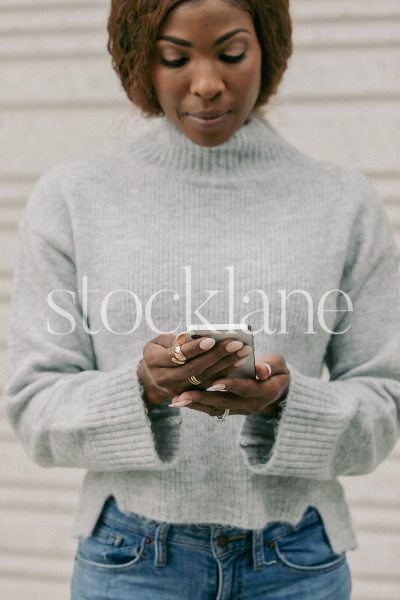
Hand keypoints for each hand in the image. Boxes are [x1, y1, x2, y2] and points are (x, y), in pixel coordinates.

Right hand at [137, 332, 253, 411]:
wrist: (151, 376)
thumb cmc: (161, 350)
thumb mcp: (160, 341)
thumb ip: (174, 340)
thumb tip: (186, 336)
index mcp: (153, 362)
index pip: (177, 356)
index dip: (194, 349)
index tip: (211, 339)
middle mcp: (163, 379)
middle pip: (194, 369)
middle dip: (217, 356)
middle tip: (236, 343)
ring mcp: (176, 391)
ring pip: (204, 380)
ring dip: (226, 365)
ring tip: (242, 351)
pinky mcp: (188, 397)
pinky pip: (209, 387)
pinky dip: (225, 374)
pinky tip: (239, 363)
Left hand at [168, 354, 289, 417]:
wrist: (276, 386)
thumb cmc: (274, 368)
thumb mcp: (277, 364)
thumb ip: (270, 366)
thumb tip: (261, 370)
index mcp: (266, 392)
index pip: (247, 389)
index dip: (232, 385)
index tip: (215, 382)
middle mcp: (253, 405)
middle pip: (226, 402)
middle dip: (204, 398)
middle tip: (185, 395)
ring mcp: (241, 410)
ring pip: (217, 409)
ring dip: (196, 405)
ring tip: (177, 400)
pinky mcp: (232, 410)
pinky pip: (213, 409)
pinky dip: (197, 405)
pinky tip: (181, 401)